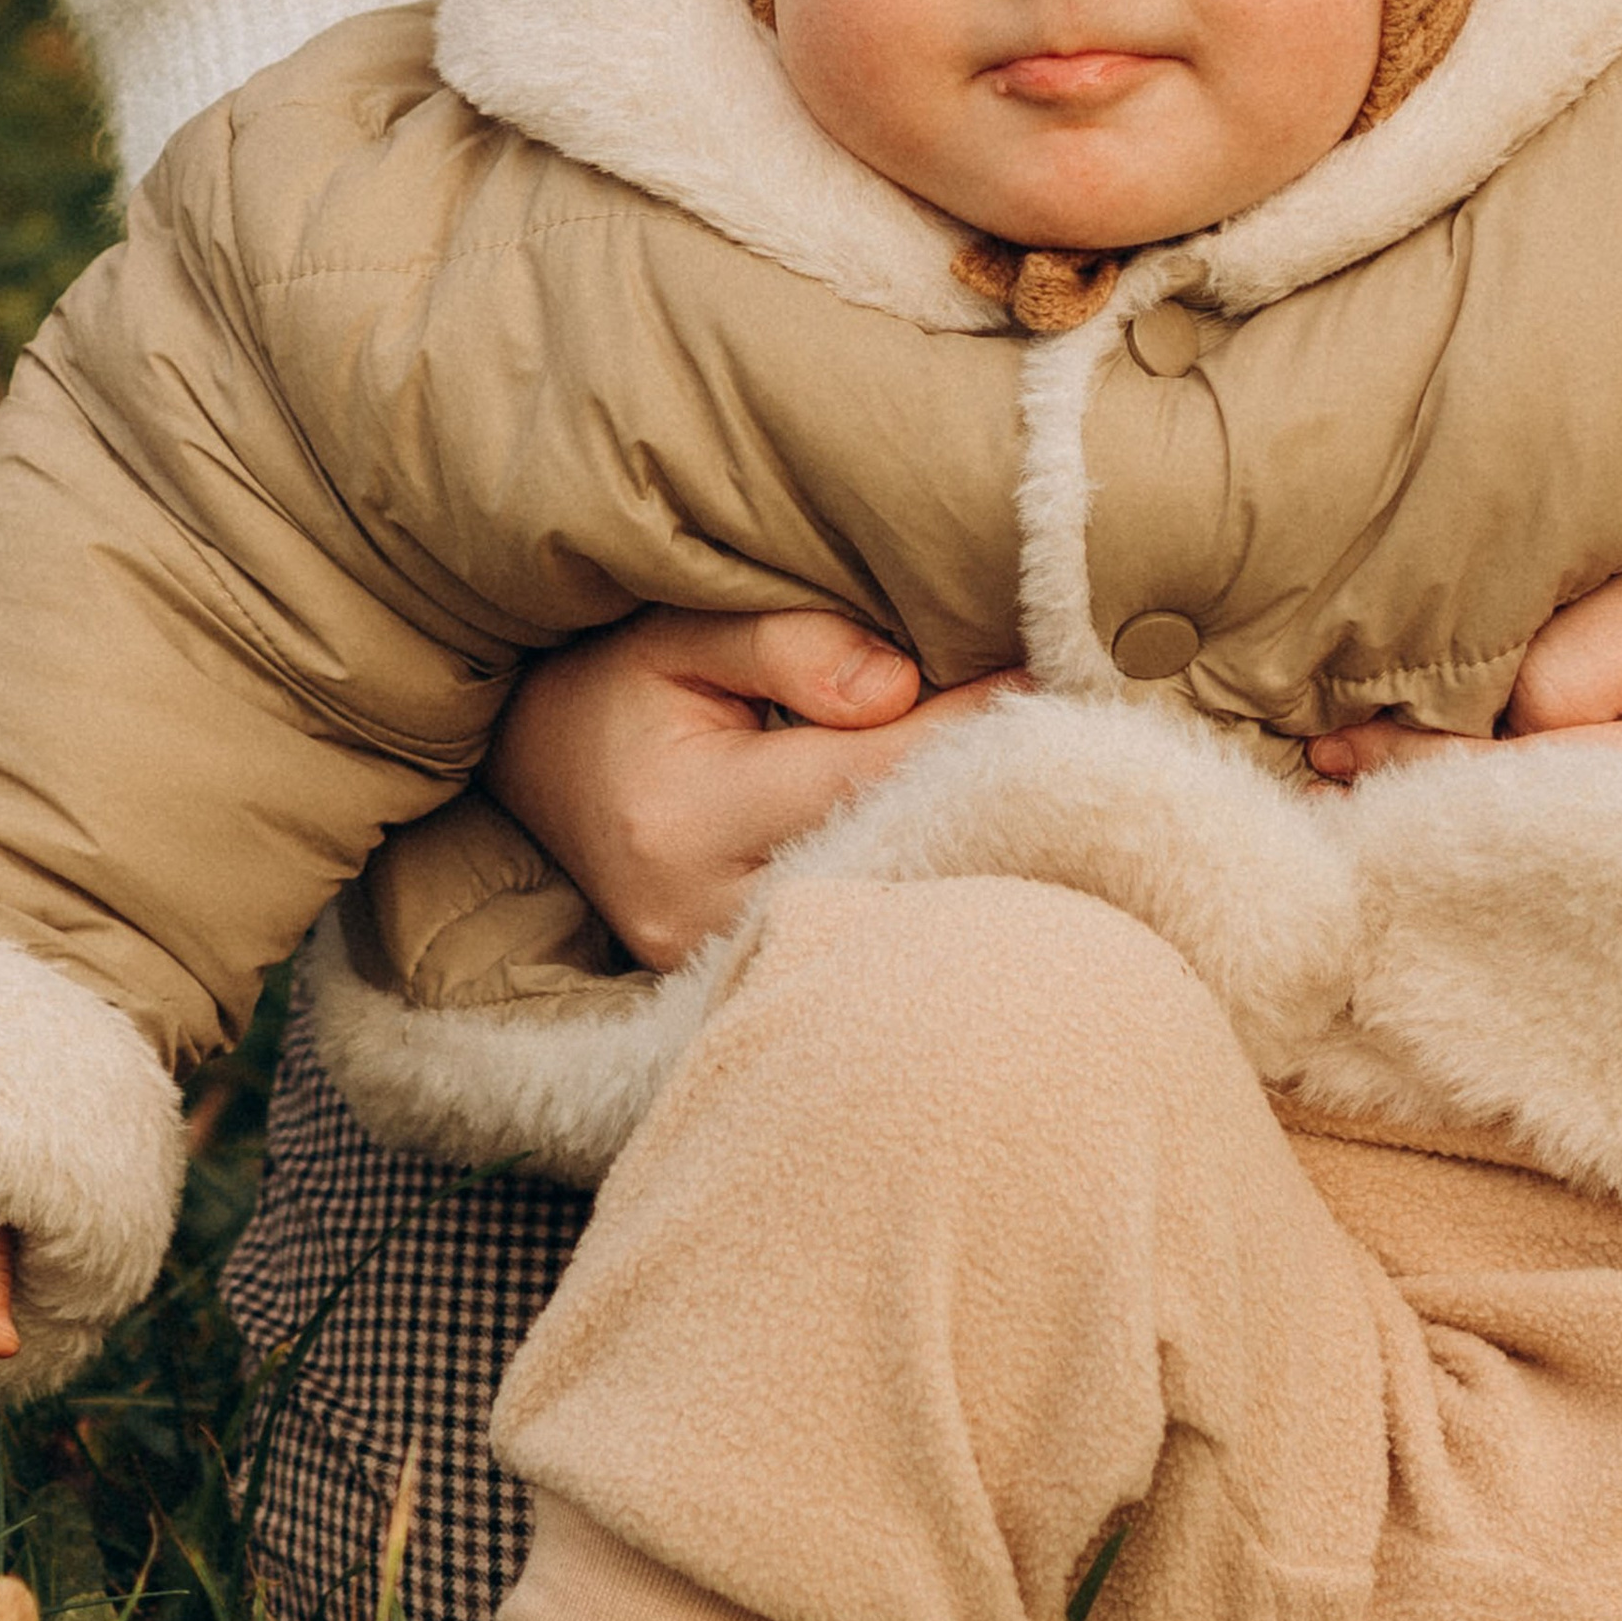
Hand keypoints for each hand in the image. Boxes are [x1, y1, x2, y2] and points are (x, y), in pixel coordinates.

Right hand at [487, 610, 1024, 969]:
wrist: (542, 775)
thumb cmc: (621, 688)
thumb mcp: (680, 630)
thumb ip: (787, 644)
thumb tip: (899, 687)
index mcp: (687, 817)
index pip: (867, 773)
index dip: (969, 728)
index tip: (1048, 678)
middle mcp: (703, 913)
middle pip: (892, 851)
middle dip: (988, 793)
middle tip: (1079, 737)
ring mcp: (721, 969)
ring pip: (888, 904)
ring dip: (969, 844)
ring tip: (1045, 781)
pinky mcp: (740, 989)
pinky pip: (861, 932)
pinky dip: (926, 881)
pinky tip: (982, 837)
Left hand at [1309, 495, 1621, 928]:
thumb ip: (1580, 660)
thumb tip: (1486, 732)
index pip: (1513, 798)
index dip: (1407, 777)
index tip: (1322, 759)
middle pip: (1550, 891)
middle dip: (1443, 854)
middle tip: (1339, 814)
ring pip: (1610, 928)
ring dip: (1516, 893)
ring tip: (1423, 851)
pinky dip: (1604, 915)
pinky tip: (1545, 886)